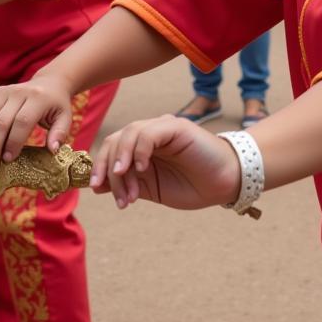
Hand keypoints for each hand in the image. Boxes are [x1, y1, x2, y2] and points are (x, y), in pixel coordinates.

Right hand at [0, 73, 76, 175]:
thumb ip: (60, 133)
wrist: (49, 82)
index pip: (22, 121)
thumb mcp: (65, 117)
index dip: (14, 141)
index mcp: (37, 98)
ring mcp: (2, 93)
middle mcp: (16, 94)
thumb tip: (52, 150)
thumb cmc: (57, 105)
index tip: (8, 160)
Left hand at [90, 115, 241, 210]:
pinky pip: (147, 133)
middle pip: (114, 141)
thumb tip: (96, 185)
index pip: (111, 149)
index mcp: (141, 149)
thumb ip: (128, 183)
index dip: (100, 167)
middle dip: (109, 169)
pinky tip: (143, 169)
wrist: (225, 183)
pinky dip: (139, 151)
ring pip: (128, 135)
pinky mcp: (175, 126)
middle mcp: (149, 135)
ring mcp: (162, 128)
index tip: (96, 188)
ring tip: (131, 191)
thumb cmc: (192, 186)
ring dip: (123, 165)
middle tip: (117, 196)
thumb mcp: (153, 189)